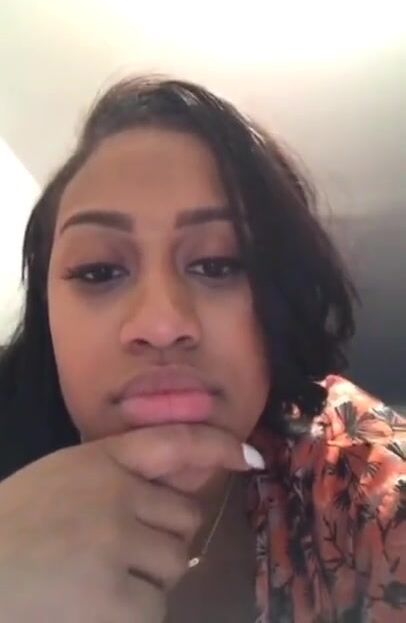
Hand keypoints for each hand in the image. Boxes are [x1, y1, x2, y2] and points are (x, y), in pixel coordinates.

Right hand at [0, 424, 255, 621]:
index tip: (250, 458)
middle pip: (184, 518)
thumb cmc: (14, 523)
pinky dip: (133, 612)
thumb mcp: (63, 477)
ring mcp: (117, 543)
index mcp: (101, 460)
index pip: (175, 442)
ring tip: (100, 580)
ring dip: (149, 577)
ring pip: (174, 564)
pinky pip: (155, 607)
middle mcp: (117, 494)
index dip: (217, 447)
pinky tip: (95, 606)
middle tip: (119, 551)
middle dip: (163, 536)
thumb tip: (174, 488)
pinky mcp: (114, 598)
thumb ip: (115, 475)